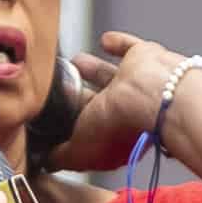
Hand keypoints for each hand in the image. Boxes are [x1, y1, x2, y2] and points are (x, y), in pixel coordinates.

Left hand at [53, 33, 191, 172]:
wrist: (154, 96)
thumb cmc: (122, 126)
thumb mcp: (80, 150)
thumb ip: (62, 156)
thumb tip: (47, 162)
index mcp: (114, 136)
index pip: (89, 131)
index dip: (73, 127)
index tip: (56, 120)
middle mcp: (126, 110)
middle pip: (97, 102)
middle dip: (79, 95)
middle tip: (61, 86)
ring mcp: (136, 84)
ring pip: (110, 75)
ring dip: (93, 69)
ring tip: (76, 62)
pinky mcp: (144, 58)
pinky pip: (129, 48)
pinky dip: (119, 44)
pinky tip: (106, 40)